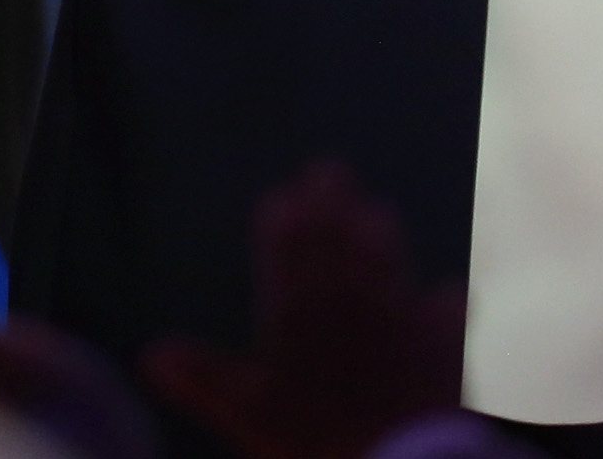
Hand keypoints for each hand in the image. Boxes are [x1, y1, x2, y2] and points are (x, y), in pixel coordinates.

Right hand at [142, 161, 465, 458]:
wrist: (396, 455)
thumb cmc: (314, 435)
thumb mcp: (245, 413)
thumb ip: (203, 377)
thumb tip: (153, 351)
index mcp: (301, 306)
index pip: (289, 246)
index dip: (286, 218)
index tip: (285, 192)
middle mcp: (351, 296)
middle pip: (340, 236)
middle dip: (331, 201)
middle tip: (328, 171)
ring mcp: (401, 312)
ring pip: (389, 255)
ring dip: (378, 231)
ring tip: (375, 211)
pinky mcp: (442, 339)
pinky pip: (446, 309)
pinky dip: (444, 301)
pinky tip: (449, 293)